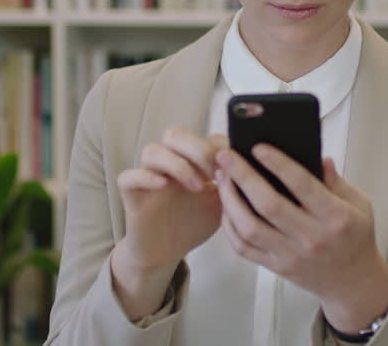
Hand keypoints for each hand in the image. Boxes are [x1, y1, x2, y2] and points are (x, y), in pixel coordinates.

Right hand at [112, 127, 226, 318]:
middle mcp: (169, 162)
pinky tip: (162, 185)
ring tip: (198, 186)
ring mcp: (149, 176)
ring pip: (152, 150)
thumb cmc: (194, 223)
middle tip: (215, 171)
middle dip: (198, 148)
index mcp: (193, 161)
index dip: (221, 147)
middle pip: (175, 134)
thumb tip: (259, 169)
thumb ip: (234, 185)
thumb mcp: (222, 204)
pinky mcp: (131, 194)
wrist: (165, 252)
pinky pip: (128, 176)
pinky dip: (145, 176)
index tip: (236, 165)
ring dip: (178, 164)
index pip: (204, 137)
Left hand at [214, 146, 387, 333]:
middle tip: (226, 155)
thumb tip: (319, 157)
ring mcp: (291, 255)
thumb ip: (336, 180)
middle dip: (243, 176)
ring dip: (230, 200)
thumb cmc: (355, 237)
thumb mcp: (360, 204)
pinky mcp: (277, 267)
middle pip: (268, 204)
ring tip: (222, 177)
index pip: (302, 185)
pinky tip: (226, 206)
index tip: (258, 147)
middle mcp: (312, 237)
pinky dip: (230, 226)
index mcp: (335, 217)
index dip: (278, 163)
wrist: (352, 282)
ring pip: (250, 227)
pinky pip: (244, 248)